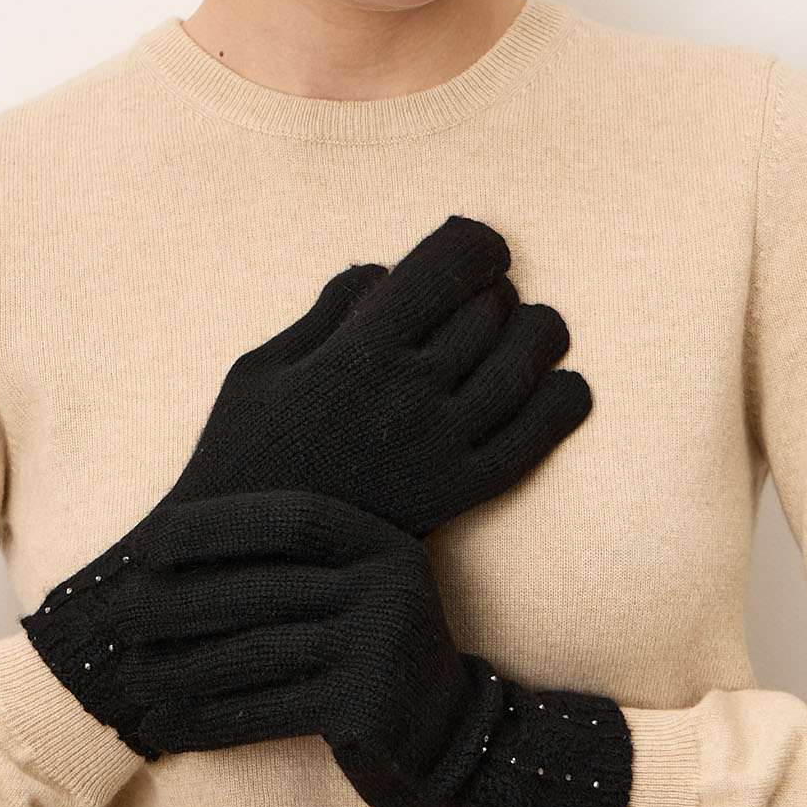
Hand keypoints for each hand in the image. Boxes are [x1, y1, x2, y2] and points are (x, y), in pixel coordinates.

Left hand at [23, 489, 632, 806]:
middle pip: (261, 589)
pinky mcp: (365, 708)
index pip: (291, 518)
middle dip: (179, 603)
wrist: (454, 740)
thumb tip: (185, 529)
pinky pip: (264, 710)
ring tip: (127, 678)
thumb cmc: (377, 651)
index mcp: (384, 542)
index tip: (154, 542)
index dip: (219, 525)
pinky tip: (162, 728)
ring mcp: (380, 647)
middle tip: (119, 615)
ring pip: (254, 653)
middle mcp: (388, 585)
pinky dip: (205, 720)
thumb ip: (301, 556)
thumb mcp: (359, 585)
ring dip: (180, 668)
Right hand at [158, 214, 591, 537]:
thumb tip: (387, 274)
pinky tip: (559, 385)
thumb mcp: (262, 367)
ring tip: (527, 328)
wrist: (248, 563)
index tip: (475, 247)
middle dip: (494, 289)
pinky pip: (537, 436)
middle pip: (491, 309)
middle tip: (483, 295)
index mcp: (358, 352)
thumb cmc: (243, 454)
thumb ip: (329, 311)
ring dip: (537, 332)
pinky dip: (563, 401)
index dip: (476, 243)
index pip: (450, 264)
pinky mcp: (460, 493)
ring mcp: (440, 447)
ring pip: (526, 363)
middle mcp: (408, 395)